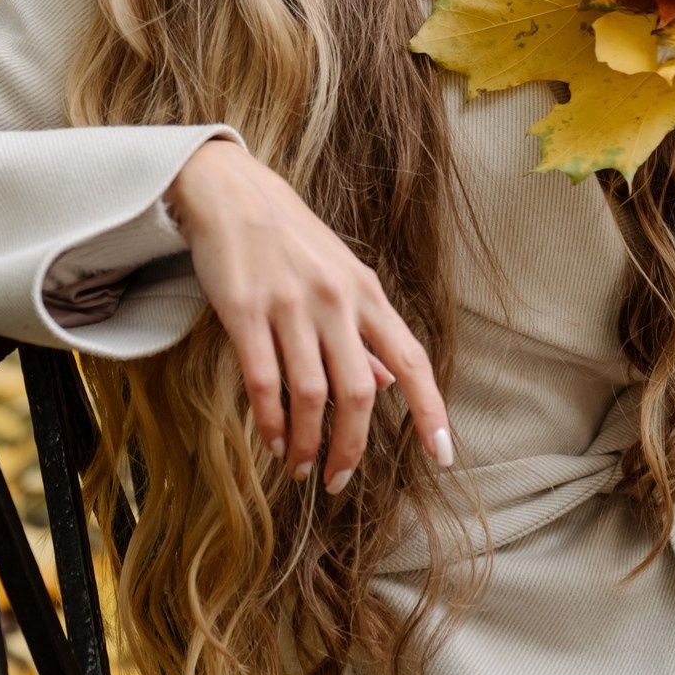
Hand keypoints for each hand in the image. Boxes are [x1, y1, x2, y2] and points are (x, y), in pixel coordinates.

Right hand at [163, 138, 453, 492]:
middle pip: (357, 393)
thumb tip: (388, 384)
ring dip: (307, 444)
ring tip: (301, 468)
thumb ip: (366, 331)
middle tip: (339, 482)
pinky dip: (270, 422)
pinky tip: (272, 441)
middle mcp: (336, 301)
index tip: (441, 455)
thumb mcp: (342, 275)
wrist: (233, 192)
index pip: (411, 359)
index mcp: (366, 293)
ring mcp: (290, 306)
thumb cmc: (291, 238)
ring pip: (309, 396)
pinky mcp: (245, 311)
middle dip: (352, 448)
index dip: (430, 409)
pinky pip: (263, 381)